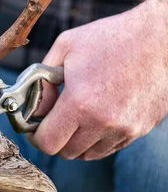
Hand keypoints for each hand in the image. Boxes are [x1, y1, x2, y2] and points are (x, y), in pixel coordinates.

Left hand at [29, 0, 167, 159]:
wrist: (161, 37)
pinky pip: (109, 147)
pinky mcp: (140, 129)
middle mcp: (103, 122)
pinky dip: (97, 139)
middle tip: (53, 119)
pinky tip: (95, 116)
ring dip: (76, 140)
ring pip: (88, 154)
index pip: (48, 143)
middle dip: (54, 137)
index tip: (35, 125)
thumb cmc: (110, 37)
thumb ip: (42, 79)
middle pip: (66, 152)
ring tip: (75, 116)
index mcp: (79, 102)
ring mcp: (125, 129)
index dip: (36, 136)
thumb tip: (35, 105)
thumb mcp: (65, 47)